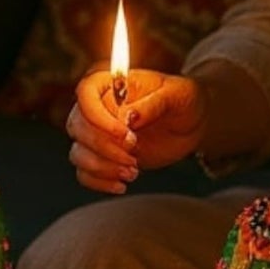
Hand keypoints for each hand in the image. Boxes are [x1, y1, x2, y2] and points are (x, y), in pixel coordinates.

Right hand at [66, 68, 207, 193]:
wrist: (192, 122)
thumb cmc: (184, 99)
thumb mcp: (177, 95)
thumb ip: (153, 103)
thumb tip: (127, 117)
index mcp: (112, 83)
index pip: (86, 93)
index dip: (99, 117)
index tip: (127, 134)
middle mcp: (99, 107)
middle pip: (77, 126)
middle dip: (105, 147)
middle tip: (135, 154)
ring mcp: (99, 133)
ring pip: (78, 152)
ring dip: (102, 167)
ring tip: (133, 171)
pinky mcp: (104, 157)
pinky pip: (84, 172)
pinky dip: (98, 182)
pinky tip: (122, 185)